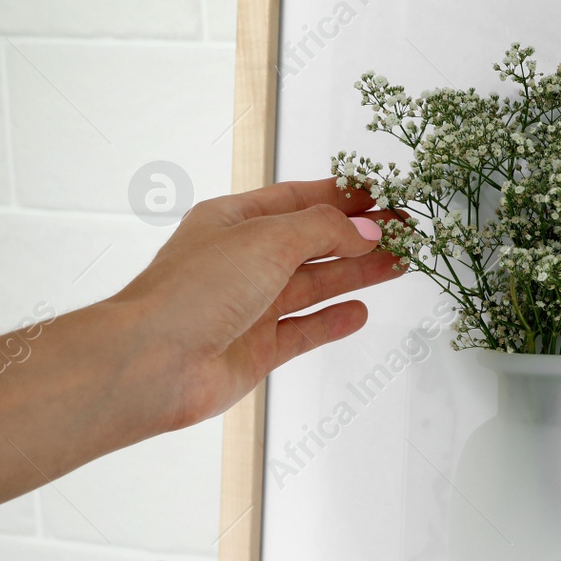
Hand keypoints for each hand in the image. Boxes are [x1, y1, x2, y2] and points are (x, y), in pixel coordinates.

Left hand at [112, 178, 400, 433]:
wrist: (154, 363)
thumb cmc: (195, 291)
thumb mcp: (267, 239)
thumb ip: (323, 230)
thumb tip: (366, 230)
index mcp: (233, 221)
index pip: (298, 200)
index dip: (342, 197)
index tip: (384, 196)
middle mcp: (242, 261)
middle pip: (313, 242)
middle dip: (360, 235)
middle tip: (405, 233)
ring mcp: (251, 306)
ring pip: (315, 285)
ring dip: (357, 273)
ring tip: (400, 264)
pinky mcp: (258, 349)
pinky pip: (305, 329)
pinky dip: (333, 321)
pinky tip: (359, 311)